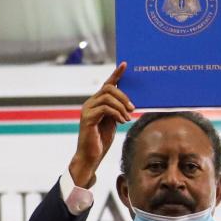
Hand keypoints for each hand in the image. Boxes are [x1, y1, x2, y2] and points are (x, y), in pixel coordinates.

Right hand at [68, 62, 134, 187]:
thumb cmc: (101, 140)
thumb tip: (129, 102)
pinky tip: (121, 121)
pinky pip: (105, 108)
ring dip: (122, 106)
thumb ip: (117, 110)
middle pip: (108, 88)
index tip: (125, 64)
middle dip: (123, 96)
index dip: (116, 74)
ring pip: (107, 97)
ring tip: (127, 117)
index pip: (107, 84)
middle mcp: (90, 103)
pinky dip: (117, 113)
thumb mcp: (113, 122)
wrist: (91, 156)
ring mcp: (87, 110)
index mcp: (96, 103)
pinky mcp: (87, 118)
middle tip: (132, 108)